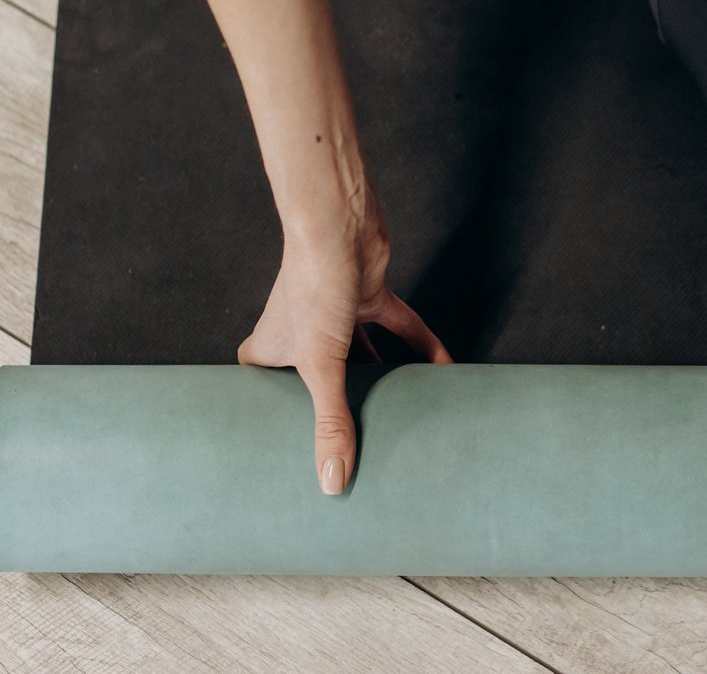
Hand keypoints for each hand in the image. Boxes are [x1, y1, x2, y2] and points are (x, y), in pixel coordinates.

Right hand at [237, 179, 451, 493]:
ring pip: (362, 356)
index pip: (262, 389)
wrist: (340, 223)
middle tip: (350, 446)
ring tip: (400, 417)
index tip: (281, 448)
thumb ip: (331, 423)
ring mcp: (338, 313)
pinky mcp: (370, 294)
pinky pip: (399, 328)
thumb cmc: (313, 285)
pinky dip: (422, 347)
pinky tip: (443, 371)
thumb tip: (333, 482)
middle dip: (335, 406)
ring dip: (382, 380)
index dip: (268, 414)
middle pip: (317, 379)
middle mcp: (302, 332)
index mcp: (271, 348)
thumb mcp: (321, 367)